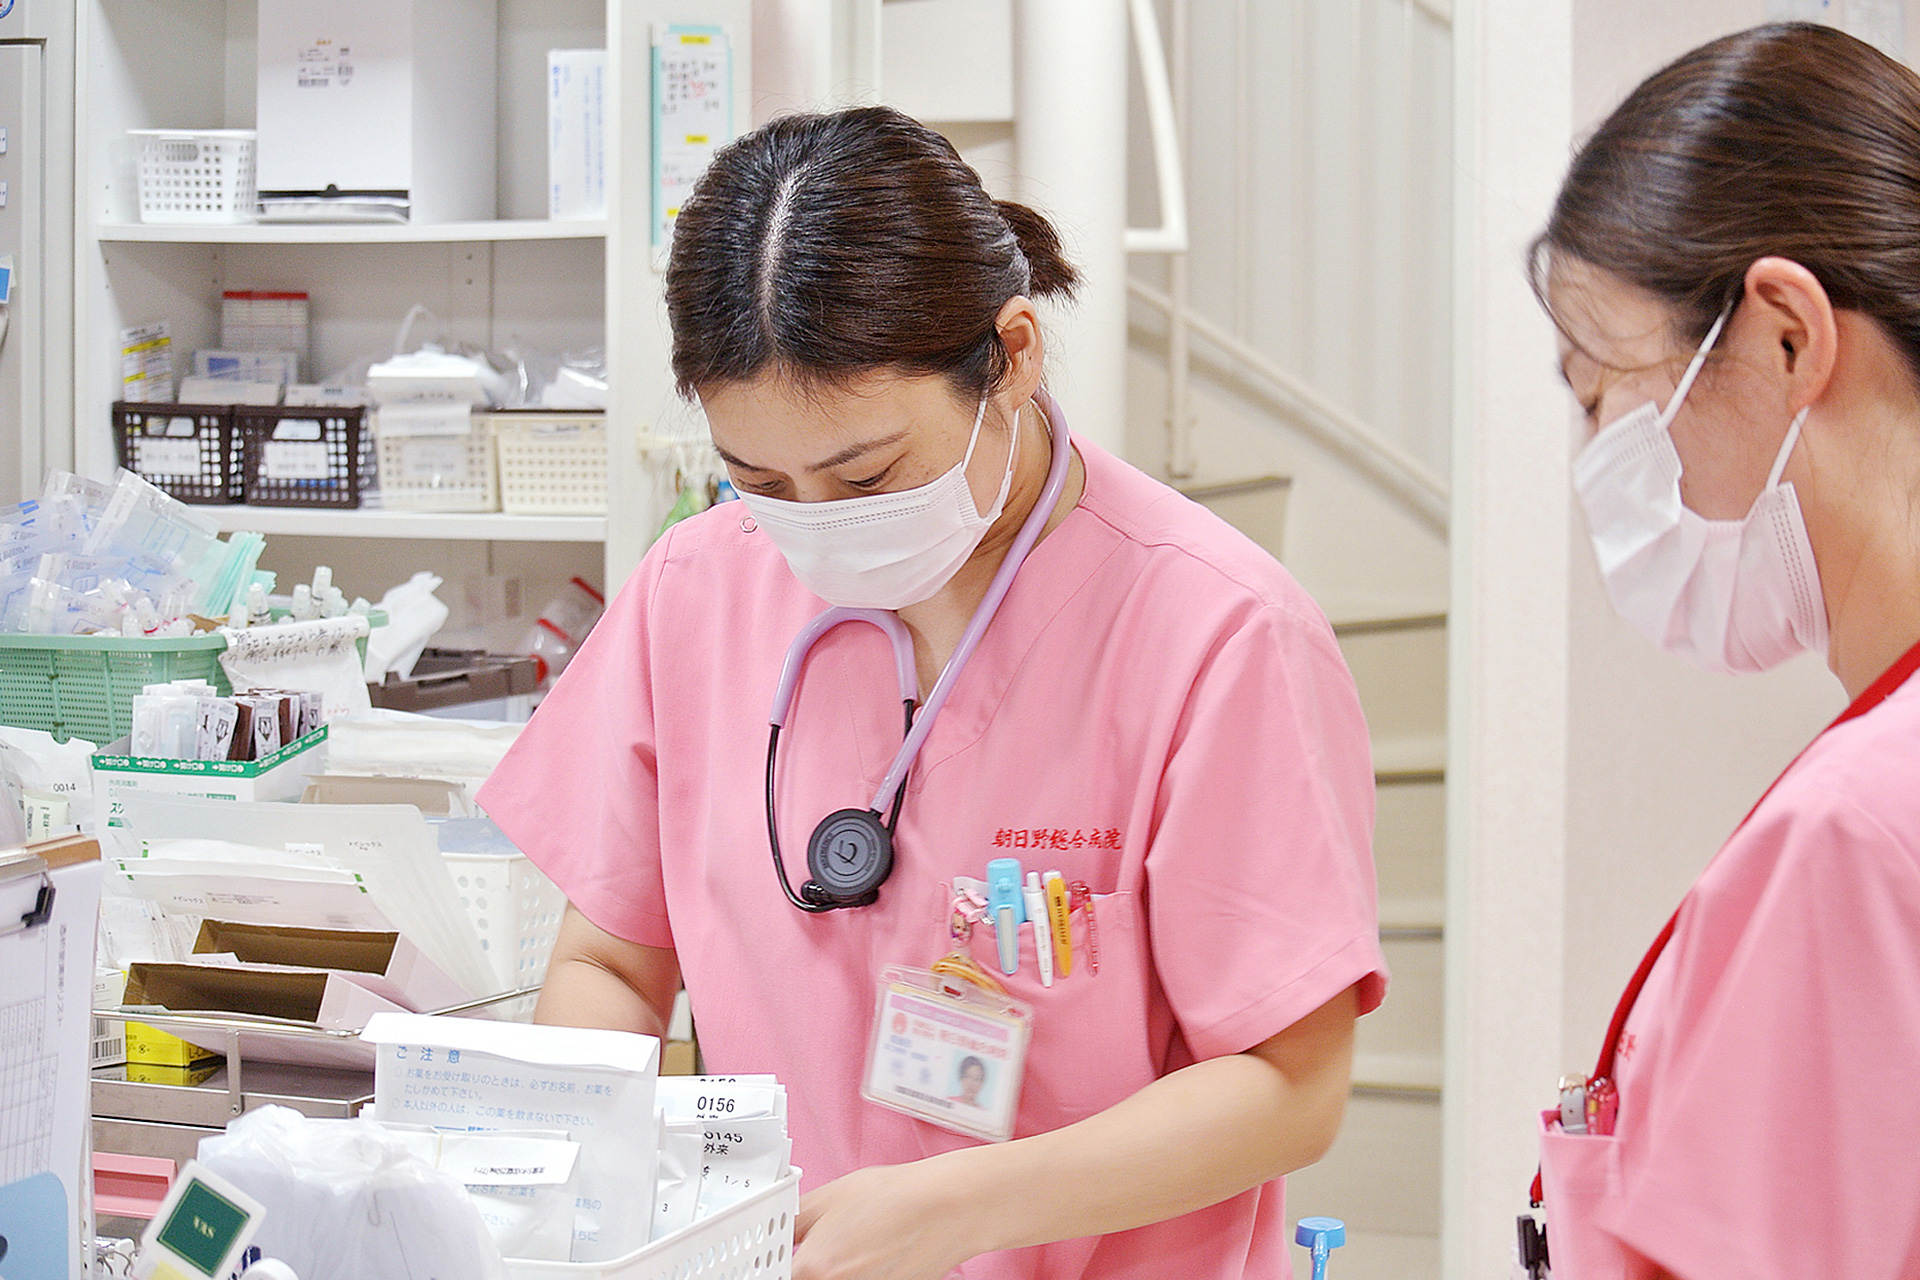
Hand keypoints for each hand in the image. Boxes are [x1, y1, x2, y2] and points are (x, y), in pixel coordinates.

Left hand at [792, 1159, 980, 1279]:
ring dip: (840, 1273)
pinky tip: (876, 1257)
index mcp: (813, 1269)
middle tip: (829, 1251)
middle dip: (813, 1269)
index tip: (783, 1261)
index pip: (779, 1279)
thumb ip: (791, 1221)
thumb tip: (777, 1234)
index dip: (780, 1267)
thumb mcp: (828, 1197)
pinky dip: (866, 1275)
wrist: (946, 1208)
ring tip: (857, 1250)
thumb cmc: (894, 1198)